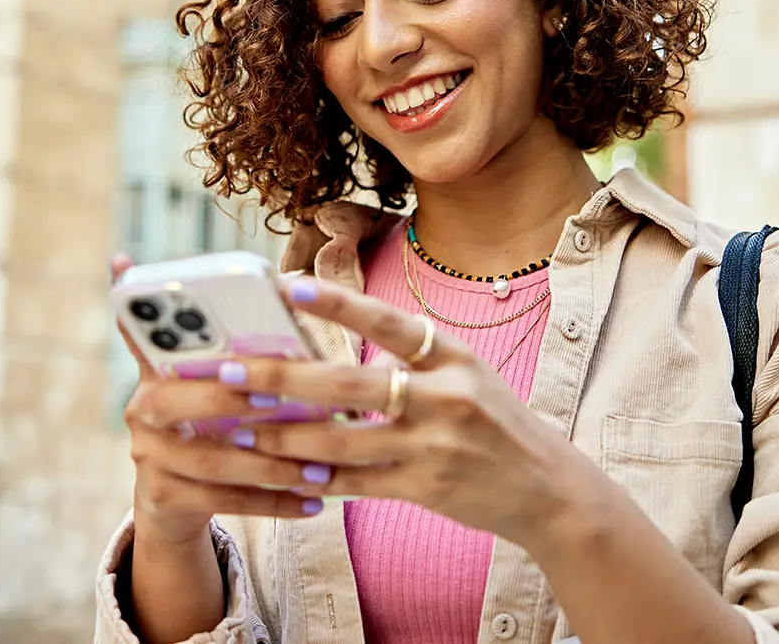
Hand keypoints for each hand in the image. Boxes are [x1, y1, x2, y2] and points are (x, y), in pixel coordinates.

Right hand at [112, 254, 325, 548]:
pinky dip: (273, 501)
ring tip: (319, 467)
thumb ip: (232, 345)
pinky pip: (223, 501)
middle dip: (228, 399)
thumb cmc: (210, 420)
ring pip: (210, 460)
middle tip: (278, 400)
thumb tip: (281, 291)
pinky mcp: (164, 498)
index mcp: (155, 370)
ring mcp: (149, 457)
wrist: (173, 499)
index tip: (195, 320)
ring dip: (270, 464)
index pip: (142, 335)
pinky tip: (313, 501)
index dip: (156, 325)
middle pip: (173, 401)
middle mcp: (141, 410)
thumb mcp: (210, 379)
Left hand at [234, 276, 605, 549]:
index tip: (290, 288)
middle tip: (228, 371)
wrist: (550, 489)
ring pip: (343, 441)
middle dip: (283, 377)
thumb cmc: (496, 424)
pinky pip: (357, 484)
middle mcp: (446, 397)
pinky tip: (281, 472)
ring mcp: (435, 446)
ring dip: (284, 435)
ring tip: (239, 428)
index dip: (340, 305)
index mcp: (455, 357)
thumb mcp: (468, 374)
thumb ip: (413, 360)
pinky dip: (317, 478)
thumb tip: (338, 350)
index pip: (391, 323)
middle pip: (350, 385)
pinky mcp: (426, 488)